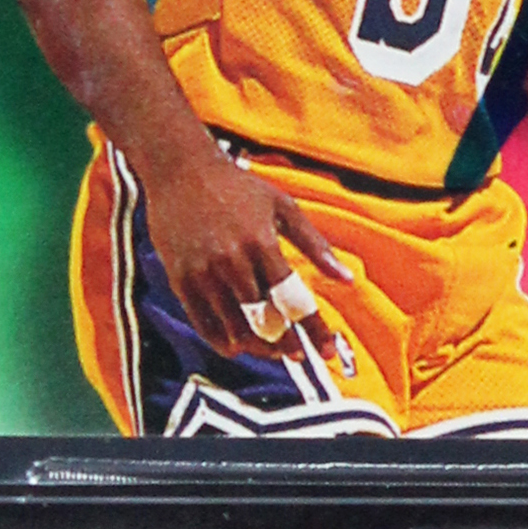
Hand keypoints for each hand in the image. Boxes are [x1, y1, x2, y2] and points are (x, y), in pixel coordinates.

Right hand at [138, 146, 355, 367]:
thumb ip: (316, 245)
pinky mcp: (179, 280)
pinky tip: (239, 347)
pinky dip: (223, 342)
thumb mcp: (284, 207)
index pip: (293, 298)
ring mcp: (203, 273)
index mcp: (262, 243)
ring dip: (257, 347)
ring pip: (234, 327)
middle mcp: (232, 261)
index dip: (312, 330)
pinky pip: (203, 323)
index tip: (327, 352)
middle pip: (264, 320)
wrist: (182, 171)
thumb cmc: (240, 188)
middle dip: (285, 345)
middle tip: (299, 356)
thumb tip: (348, 280)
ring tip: (273, 351)